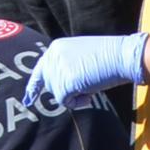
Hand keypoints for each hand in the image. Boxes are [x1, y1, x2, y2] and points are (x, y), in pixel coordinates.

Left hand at [28, 32, 147, 105]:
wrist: (122, 55)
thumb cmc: (108, 57)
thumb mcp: (81, 56)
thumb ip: (66, 66)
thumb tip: (59, 85)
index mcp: (56, 47)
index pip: (40, 69)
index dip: (34, 86)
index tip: (28, 100)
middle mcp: (53, 56)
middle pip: (50, 85)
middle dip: (66, 91)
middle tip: (85, 86)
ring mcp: (58, 68)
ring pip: (57, 94)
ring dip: (74, 95)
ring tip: (91, 84)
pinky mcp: (66, 81)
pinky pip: (65, 101)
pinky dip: (77, 102)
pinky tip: (90, 93)